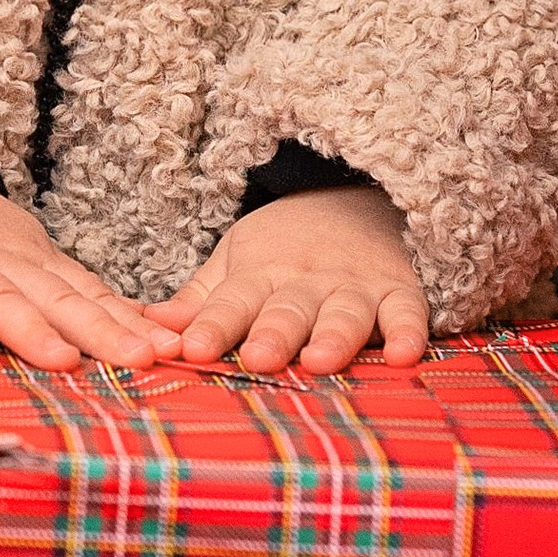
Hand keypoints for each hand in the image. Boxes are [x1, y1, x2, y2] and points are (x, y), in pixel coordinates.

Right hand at [0, 190, 183, 371]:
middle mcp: (8, 268)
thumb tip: (148, 328)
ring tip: (64, 361)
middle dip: (102, 331)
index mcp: (40, 267)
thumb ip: (80, 297)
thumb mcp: (34, 262)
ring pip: (0, 302)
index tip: (172, 349)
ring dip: (33, 331)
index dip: (130, 324)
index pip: (92, 296)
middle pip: (58, 301)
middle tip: (141, 359)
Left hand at [157, 185, 428, 376]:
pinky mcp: (400, 290)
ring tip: (320, 360)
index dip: (213, 326)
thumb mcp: (236, 260)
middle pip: (287, 310)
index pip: (230, 303)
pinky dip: (409, 331)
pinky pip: (408, 311)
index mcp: (259, 274)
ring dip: (334, 336)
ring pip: (344, 313)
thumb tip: (148, 327)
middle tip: (258, 358)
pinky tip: (405, 355)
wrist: (357, 196)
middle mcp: (306, 281)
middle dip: (273, 333)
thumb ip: (199, 299)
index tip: (191, 350)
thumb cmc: (286, 244)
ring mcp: (355, 286)